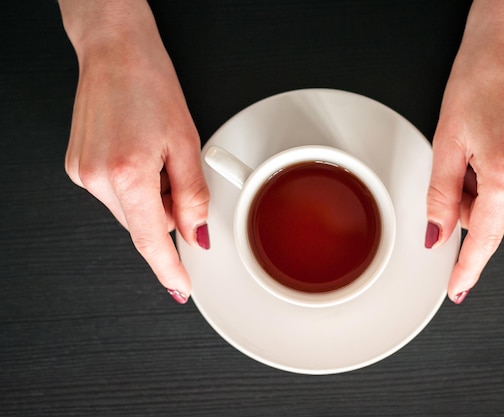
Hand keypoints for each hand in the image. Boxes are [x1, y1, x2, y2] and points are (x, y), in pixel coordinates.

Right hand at [59, 0, 209, 302]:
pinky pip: (115, 194)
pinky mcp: (77, 167)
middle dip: (167, 209)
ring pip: (130, 210)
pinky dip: (134, 185)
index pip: (151, 239)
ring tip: (153, 153)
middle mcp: (97, 177)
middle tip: (175, 169)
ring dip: (149, 195)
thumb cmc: (150, 86)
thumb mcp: (187, 143)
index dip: (168, 268)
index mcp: (129, 173)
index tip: (179, 288)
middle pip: (144, 223)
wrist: (116, 53)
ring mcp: (82, 173)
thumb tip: (197, 234)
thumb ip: (193, 197)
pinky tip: (137, 153)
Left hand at [426, 0, 503, 302]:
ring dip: (484, 185)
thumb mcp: (445, 140)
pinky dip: (501, 176)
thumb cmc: (479, 81)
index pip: (482, 237)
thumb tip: (435, 235)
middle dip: (466, 200)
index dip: (467, 266)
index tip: (457, 289)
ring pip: (503, 202)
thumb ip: (439, 195)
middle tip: (461, 160)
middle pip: (489, 216)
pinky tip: (497, 145)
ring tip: (482, 145)